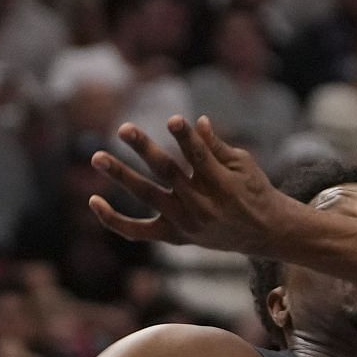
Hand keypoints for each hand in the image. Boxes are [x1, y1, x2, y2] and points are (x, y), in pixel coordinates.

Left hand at [90, 115, 293, 253]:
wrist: (262, 233)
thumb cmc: (253, 189)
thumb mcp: (244, 164)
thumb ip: (217, 145)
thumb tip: (198, 122)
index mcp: (222, 184)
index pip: (199, 156)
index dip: (186, 137)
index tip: (172, 119)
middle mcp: (201, 205)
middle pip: (167, 173)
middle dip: (144, 149)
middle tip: (123, 128)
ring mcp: (185, 222)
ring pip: (147, 197)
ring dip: (121, 176)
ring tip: (97, 157)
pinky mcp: (174, 236)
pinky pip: (137, 231)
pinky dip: (114, 220)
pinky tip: (94, 200)